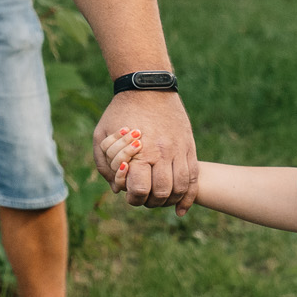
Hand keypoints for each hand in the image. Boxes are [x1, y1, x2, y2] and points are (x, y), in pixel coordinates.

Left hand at [93, 89, 197, 208]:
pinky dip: (188, 197)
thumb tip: (117, 190)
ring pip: (181, 188)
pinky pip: (194, 177)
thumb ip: (104, 165)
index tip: (129, 194)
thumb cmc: (120, 112)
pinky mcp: (189, 147)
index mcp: (139, 150)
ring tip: (159, 200)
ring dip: (170, 201)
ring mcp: (179, 150)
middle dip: (151, 201)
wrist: (148, 87)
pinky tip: (180, 209)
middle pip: (162, 193)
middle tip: (143, 197)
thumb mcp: (102, 135)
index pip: (140, 189)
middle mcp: (162, 153)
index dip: (133, 198)